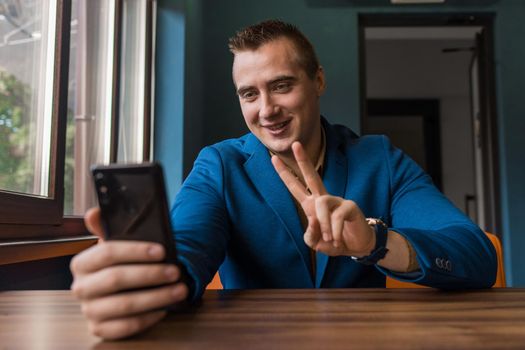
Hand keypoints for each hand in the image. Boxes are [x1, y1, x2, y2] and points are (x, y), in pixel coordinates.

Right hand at [70, 207, 188, 339]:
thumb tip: (94, 213)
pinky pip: (125, 327)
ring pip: (124, 305)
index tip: (161, 251)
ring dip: (156, 297)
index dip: (135, 251)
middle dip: (150, 274)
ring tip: (180, 290)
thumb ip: (106, 228)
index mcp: (82, 263)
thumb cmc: (122, 263)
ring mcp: (89, 310)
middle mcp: (80, 287)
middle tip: (175, 272)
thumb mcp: (116, 243)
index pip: (107, 253)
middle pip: (116, 279)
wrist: (121, 289)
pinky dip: (148, 318)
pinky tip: (165, 309)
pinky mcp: (100, 329)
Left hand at [271, 142, 375, 257]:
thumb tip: (312, 219)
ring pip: (322, 203)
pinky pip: (337, 216)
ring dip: (324, 224)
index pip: (296, 186)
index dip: (285, 174)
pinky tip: (338, 240)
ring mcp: (338, 200)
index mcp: (312, 205)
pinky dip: (335, 232)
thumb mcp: (316, 243)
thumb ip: (310, 234)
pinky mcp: (350, 206)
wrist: (357, 248)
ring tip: (329, 239)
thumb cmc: (335, 242)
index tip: (273, 159)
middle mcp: (324, 199)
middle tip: (295, 144)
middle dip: (303, 160)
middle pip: (312, 175)